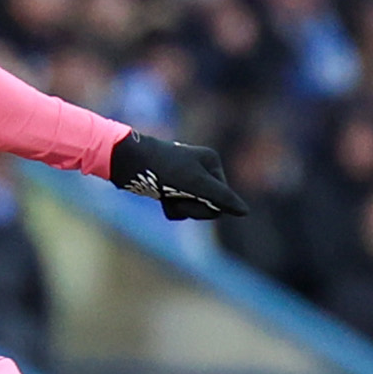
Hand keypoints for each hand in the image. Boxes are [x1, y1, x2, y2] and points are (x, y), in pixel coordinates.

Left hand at [107, 130, 247, 220]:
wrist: (127, 162)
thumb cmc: (164, 170)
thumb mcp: (196, 184)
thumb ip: (222, 198)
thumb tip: (245, 211)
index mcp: (212, 162)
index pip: (223, 199)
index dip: (205, 205)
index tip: (188, 193)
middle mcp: (201, 168)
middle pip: (209, 205)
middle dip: (191, 207)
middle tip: (174, 195)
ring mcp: (186, 178)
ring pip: (193, 208)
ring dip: (179, 208)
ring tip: (164, 194)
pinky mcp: (171, 186)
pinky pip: (179, 208)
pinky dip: (170, 208)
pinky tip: (159, 197)